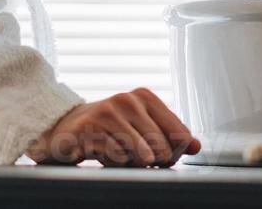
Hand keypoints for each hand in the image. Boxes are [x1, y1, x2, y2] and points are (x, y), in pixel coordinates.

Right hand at [26, 88, 201, 167]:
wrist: (65, 128)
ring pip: (140, 154)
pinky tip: (104, 154)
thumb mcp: (141, 128)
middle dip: (154, 162)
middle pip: (161, 147)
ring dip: (132, 163)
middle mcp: (128, 100)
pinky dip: (114, 163)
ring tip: (120, 156)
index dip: (175, 152)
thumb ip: (170, 135)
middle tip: (139, 159)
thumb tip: (196, 146)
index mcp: (145, 97)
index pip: (179, 133)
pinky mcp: (88, 129)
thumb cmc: (109, 129)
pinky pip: (115, 157)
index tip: (164, 158)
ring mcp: (107, 112)